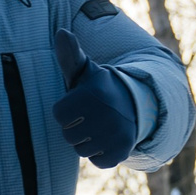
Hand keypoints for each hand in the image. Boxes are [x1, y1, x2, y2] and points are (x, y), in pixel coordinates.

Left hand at [51, 28, 137, 168]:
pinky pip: (97, 162)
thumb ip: (69, 55)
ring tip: (98, 127)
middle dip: (74, 128)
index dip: (66, 110)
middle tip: (89, 117)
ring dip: (86, 142)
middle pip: (68, 135)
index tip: (79, 103)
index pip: (59, 115)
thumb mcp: (85, 71)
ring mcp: (117, 134)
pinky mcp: (123, 151)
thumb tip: (61, 32)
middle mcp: (107, 114)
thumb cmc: (99, 89)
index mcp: (94, 93)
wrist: (136, 105)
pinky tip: (108, 139)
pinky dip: (100, 154)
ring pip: (81, 150)